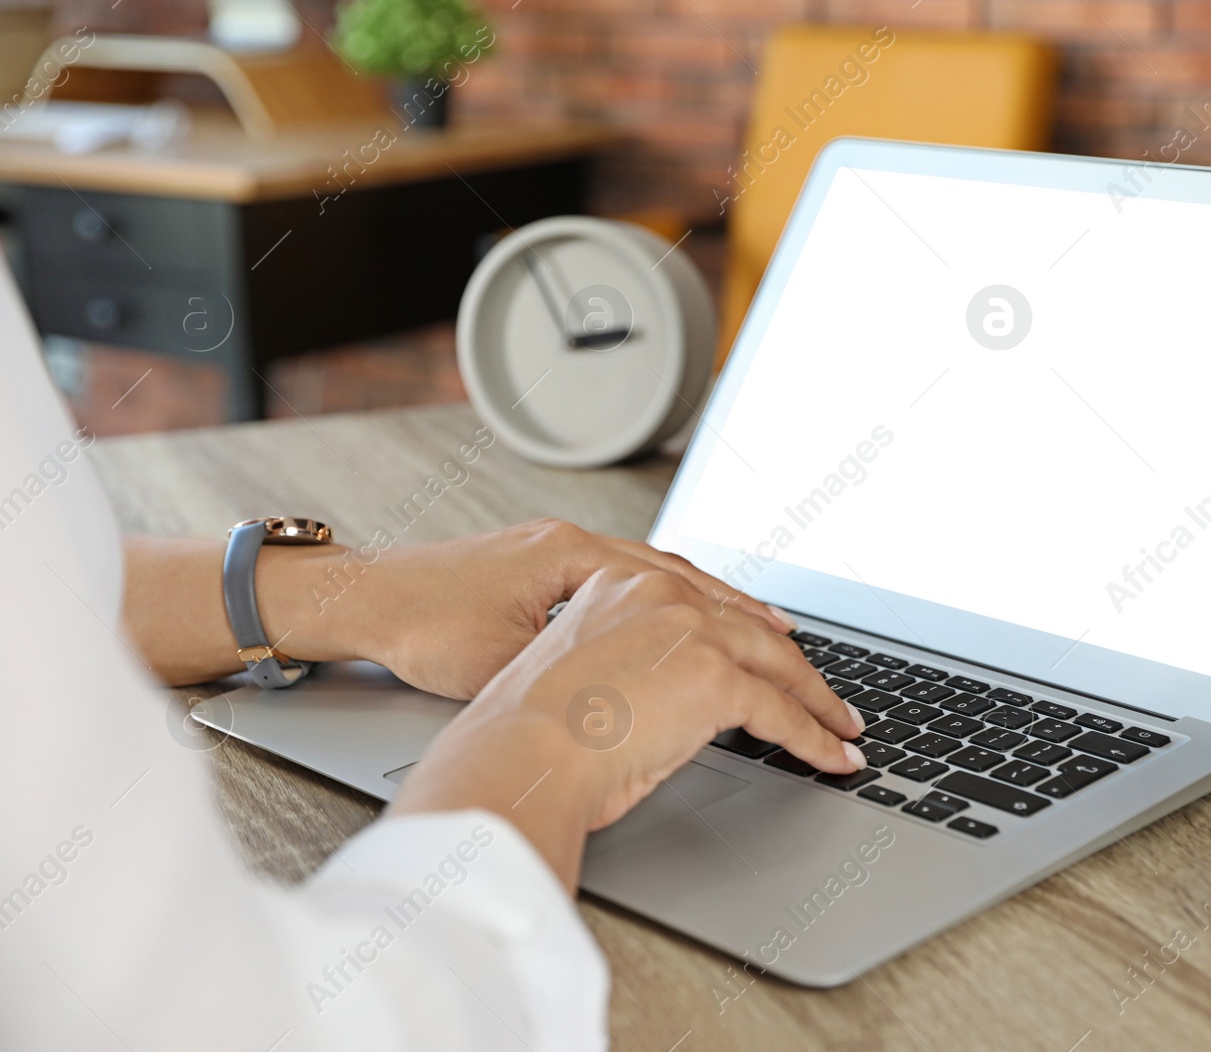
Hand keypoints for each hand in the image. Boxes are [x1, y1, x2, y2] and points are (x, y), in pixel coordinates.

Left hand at [265, 519, 794, 699]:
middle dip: (759, 627)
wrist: (362, 597)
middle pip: (695, 582)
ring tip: (783, 637)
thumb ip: (584, 673)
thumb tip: (651, 704)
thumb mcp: (507, 663)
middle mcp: (584, 544)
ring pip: (676, 577)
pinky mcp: (559, 563)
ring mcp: (573, 549)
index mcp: (577, 557)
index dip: (747, 650)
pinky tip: (709, 621)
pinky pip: (646, 578)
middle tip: (810, 665)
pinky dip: (687, 601)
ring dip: (732, 609)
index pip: (689, 602)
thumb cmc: (420, 629)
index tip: (794, 684)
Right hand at [388, 565, 867, 888]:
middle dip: (795, 667)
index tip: (775, 641)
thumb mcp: (578, 680)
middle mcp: (659, 594)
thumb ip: (627, 671)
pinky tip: (834, 757)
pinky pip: (784, 713)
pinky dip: (817, 739)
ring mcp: (692, 630)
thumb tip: (664, 707)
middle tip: (825, 694)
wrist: (516, 754)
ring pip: (778, 665)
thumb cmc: (523, 738)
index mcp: (617, 586)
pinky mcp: (717, 676)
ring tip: (843, 727)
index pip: (703, 602)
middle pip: (750, 628)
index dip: (747, 627)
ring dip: (818, 702)